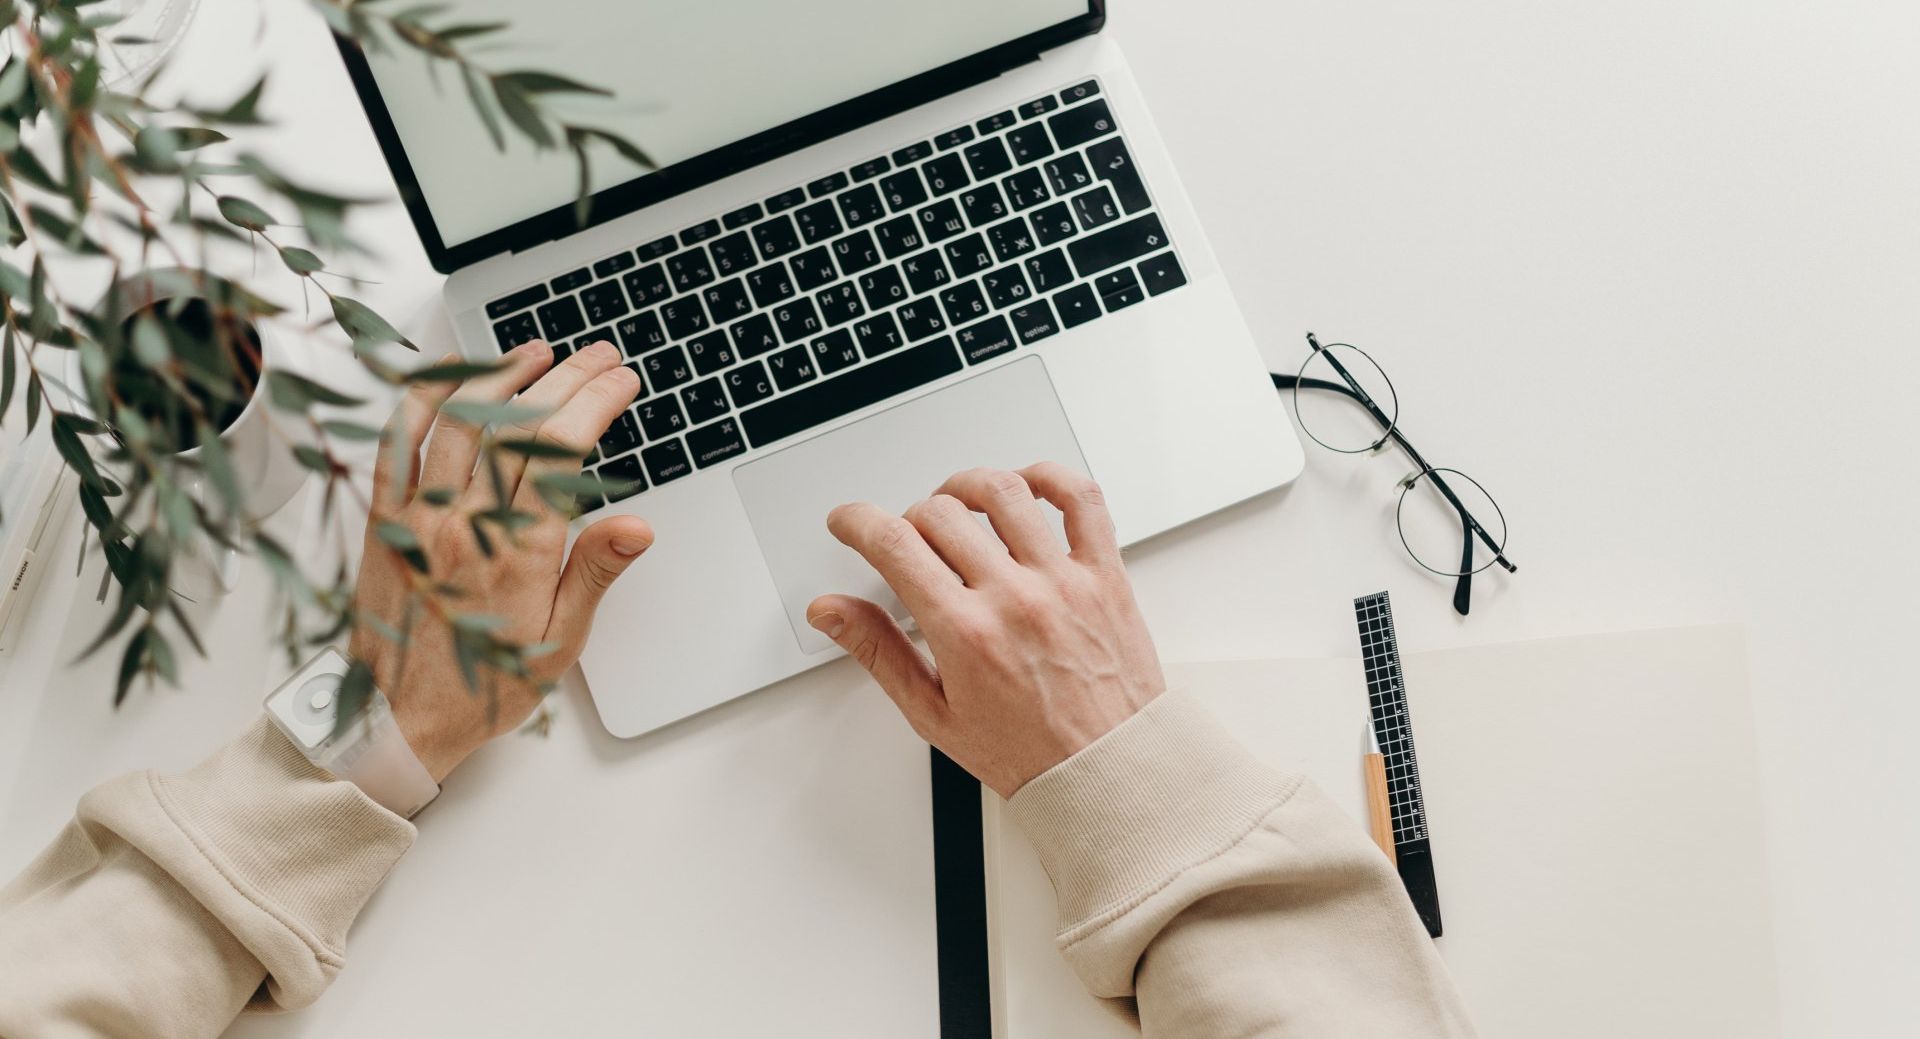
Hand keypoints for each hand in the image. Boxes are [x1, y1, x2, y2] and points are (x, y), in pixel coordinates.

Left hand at [348, 338, 651, 781]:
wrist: (395, 720)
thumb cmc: (481, 686)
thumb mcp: (557, 644)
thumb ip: (594, 574)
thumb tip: (636, 526)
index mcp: (516, 554)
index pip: (563, 452)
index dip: (596, 403)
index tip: (621, 382)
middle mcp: (465, 525)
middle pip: (520, 425)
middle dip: (566, 379)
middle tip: (598, 357)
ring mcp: (417, 516)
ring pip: (461, 420)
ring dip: (503, 375)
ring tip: (537, 352)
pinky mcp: (383, 518)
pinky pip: (397, 441)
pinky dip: (423, 398)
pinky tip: (452, 375)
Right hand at [806, 464, 1164, 797]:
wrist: (1108, 771)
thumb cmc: (1028, 752)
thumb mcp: (934, 714)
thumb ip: (878, 652)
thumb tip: (831, 612)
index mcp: (966, 633)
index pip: (894, 545)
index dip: (857, 522)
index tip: (849, 522)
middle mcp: (1014, 599)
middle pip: (940, 513)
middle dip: (908, 519)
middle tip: (909, 541)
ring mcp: (1063, 581)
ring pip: (1005, 492)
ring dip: (967, 487)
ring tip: (958, 505)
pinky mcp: (1105, 575)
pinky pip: (1082, 501)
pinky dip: (1052, 477)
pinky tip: (1028, 488)